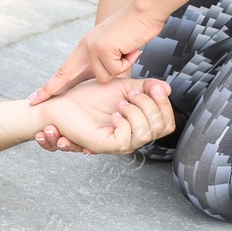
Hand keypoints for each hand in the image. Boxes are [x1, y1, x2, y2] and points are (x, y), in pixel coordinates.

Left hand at [28, 5, 165, 104]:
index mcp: (86, 46)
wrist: (144, 11)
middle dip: (49, 89)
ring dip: (121, 67)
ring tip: (126, 50)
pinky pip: (116, 70)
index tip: (35, 97)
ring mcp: (92, 48)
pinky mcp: (103, 49)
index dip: (50, 85)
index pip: (64, 69)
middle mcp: (85, 47)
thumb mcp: (114, 47)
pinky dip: (128, 61)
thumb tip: (102, 79)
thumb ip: (104, 61)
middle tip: (32, 100)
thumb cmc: (134, 29)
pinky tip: (130, 47)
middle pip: (69, 74)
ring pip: (105, 77)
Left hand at [34, 78, 173, 154]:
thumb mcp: (125, 85)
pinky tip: (114, 115)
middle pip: (160, 128)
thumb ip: (146, 86)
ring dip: (136, 113)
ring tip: (120, 104)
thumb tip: (167, 88)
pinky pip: (126, 141)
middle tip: (130, 95)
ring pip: (146, 134)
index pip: (167, 122)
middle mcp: (133, 136)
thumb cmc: (92, 95)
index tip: (152, 87)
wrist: (64, 102)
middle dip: (150, 105)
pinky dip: (125, 124)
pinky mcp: (106, 145)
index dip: (164, 104)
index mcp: (140, 123)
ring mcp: (121, 142)